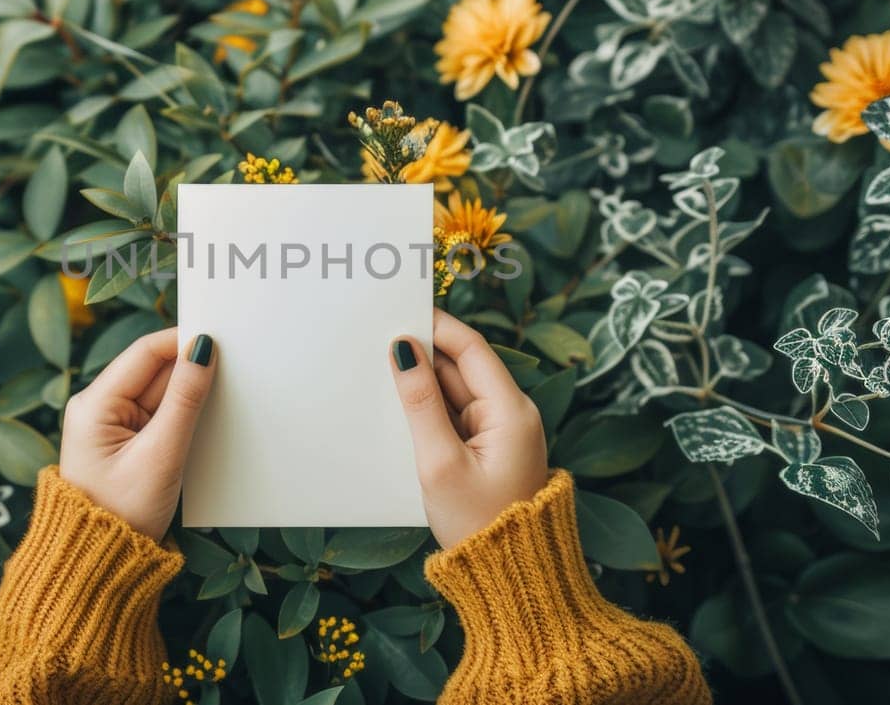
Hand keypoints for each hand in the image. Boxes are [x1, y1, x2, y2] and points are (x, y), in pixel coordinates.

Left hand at [59, 329, 216, 539]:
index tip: (223, 339)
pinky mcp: (126, 443)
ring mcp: (112, 426)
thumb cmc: (123, 514)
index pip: (145, 353)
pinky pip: (159, 417)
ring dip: (189, 397)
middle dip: (190, 371)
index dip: (182, 341)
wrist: (100, 565)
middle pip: (154, 371)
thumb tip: (203, 349)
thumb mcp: (161, 455)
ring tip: (221, 401)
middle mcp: (98, 407)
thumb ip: (185, 400)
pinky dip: (183, 417)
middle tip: (234, 370)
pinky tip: (204, 423)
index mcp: (94, 404)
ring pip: (160, 394)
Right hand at [389, 309, 547, 548]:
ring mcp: (501, 432)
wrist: (511, 576)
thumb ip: (420, 403)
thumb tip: (404, 350)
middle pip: (463, 367)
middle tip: (377, 342)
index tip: (398, 312)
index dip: (436, 326)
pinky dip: (430, 410)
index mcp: (511, 410)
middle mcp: (512, 413)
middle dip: (424, 354)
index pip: (471, 348)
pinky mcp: (489, 450)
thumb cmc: (477, 523)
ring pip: (457, 391)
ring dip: (424, 385)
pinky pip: (456, 416)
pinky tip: (400, 411)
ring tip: (380, 375)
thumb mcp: (439, 462)